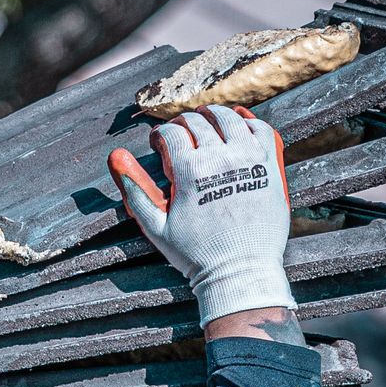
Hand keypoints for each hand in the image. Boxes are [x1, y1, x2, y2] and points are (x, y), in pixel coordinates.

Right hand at [107, 103, 291, 326]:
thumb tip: (115, 158)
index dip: (162, 134)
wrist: (239, 271)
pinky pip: (260, 129)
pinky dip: (247, 123)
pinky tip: (238, 129)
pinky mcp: (269, 165)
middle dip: (185, 122)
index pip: (172, 132)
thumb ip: (135, 191)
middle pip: (199, 121)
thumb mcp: (156, 227)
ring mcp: (248, 159)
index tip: (160, 142)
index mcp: (190, 171)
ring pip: (230, 118)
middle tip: (182, 132)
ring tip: (208, 122)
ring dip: (215, 115)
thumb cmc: (195, 254)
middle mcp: (220, 158)